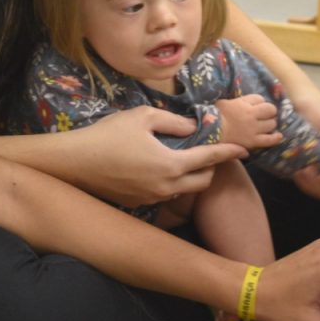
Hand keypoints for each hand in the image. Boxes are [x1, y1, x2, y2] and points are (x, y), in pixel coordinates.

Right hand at [69, 106, 245, 207]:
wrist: (75, 163)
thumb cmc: (108, 135)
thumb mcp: (143, 117)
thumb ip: (173, 122)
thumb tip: (192, 128)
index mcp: (172, 165)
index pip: (210, 158)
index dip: (229, 152)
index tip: (244, 150)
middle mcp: (166, 187)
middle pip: (203, 182)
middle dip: (211, 168)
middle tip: (209, 153)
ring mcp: (152, 199)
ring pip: (184, 191)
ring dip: (191, 178)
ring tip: (186, 160)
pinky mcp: (139, 204)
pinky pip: (165, 195)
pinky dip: (172, 184)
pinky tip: (162, 169)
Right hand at [215, 94, 280, 148]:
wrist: (208, 134)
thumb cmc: (213, 117)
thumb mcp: (225, 103)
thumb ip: (238, 101)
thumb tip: (246, 102)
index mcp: (242, 103)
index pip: (259, 98)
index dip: (258, 102)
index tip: (255, 107)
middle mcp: (250, 115)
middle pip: (270, 109)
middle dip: (268, 111)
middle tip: (264, 116)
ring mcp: (253, 129)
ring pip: (272, 123)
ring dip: (270, 123)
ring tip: (265, 126)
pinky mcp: (253, 142)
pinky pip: (270, 140)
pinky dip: (276, 138)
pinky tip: (278, 136)